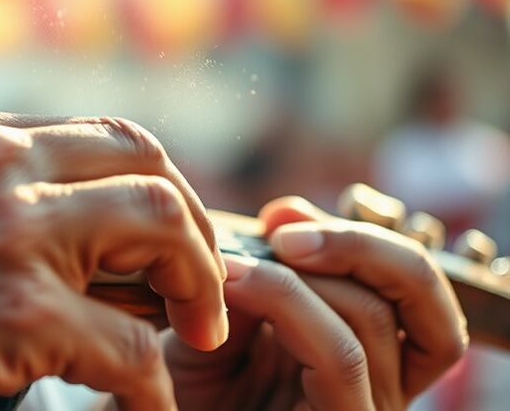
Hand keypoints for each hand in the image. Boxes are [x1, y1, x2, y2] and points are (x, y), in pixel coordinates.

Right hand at [0, 98, 226, 409]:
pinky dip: (152, 380)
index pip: (96, 136)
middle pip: (147, 163)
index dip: (147, 184)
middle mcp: (0, 161)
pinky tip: (147, 403)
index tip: (159, 235)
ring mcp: (13, 229)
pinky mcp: (14, 308)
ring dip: (196, 283)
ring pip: (160, 226)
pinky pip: (127, 345)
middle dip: (191, 223)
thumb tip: (23, 220)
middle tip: (197, 282)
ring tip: (199, 330)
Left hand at [160, 197, 466, 410]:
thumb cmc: (192, 380)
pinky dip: (287, 305)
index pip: (412, 283)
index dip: (358, 236)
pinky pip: (339, 357)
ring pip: (371, 317)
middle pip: (416, 292)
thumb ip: (268, 271)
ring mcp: (367, 407)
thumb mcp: (231, 310)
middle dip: (354, 243)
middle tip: (281, 233)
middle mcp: (382, 380)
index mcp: (368, 347)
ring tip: (231, 267)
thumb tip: (285, 216)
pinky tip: (234, 286)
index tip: (280, 216)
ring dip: (297, 275)